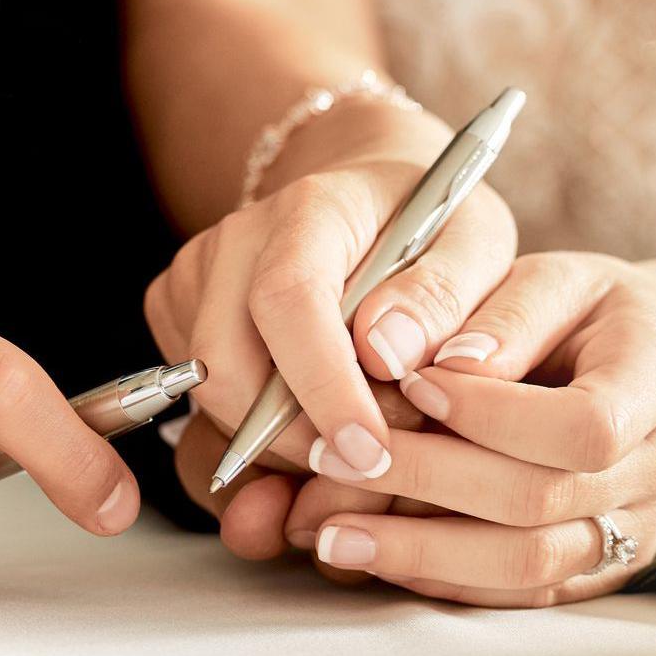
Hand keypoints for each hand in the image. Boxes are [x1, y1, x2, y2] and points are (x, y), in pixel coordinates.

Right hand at [144, 101, 516, 501]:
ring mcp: (198, 277)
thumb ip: (446, 297)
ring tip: (358, 428)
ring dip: (284, 444)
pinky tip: (318, 414)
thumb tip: (392, 354)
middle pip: (227, 368)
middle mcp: (238, 239)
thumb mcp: (478, 245)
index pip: (289, 300)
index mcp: (312, 208)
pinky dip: (261, 435)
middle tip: (376, 458)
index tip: (371, 451)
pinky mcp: (177, 313)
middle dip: (297, 440)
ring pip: (213, 400)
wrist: (373, 197)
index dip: (323, 387)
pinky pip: (205, 405)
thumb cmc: (431, 224)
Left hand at [277, 253, 655, 605]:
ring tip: (329, 531)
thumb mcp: (559, 278)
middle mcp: (654, 469)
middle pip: (540, 501)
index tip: (412, 382)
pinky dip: (441, 576)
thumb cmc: (594, 310)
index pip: (584, 425)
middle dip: (425, 481)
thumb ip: (507, 315)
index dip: (492, 413)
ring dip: (420, 551)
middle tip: (330, 459)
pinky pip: (519, 591)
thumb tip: (442, 366)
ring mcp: (631, 529)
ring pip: (526, 563)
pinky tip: (372, 554)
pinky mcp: (595, 567)